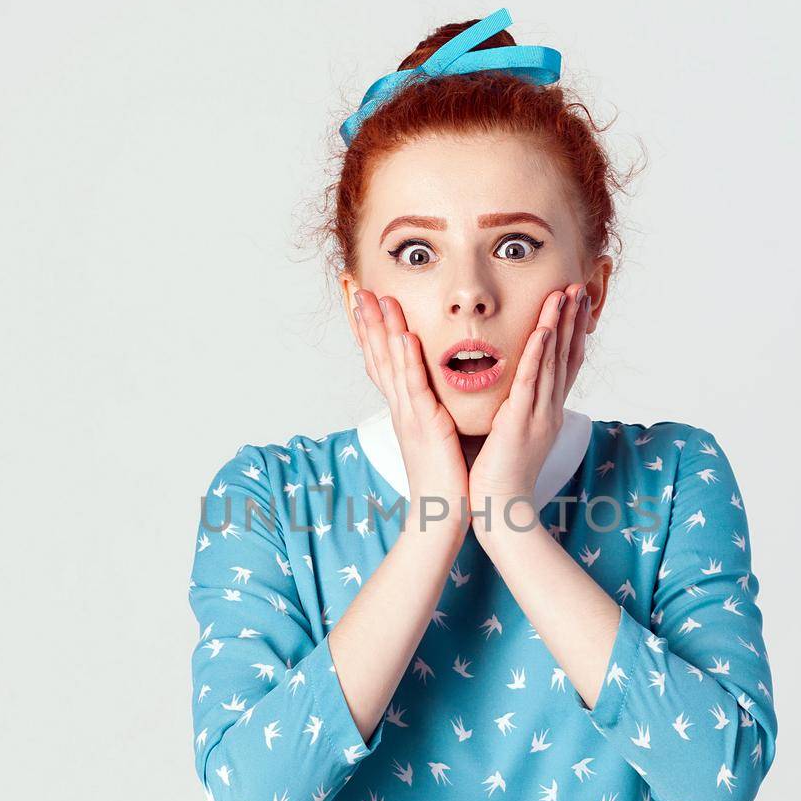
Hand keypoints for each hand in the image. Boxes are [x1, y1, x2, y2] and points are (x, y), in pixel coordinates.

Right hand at [351, 288, 469, 533]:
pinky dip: (408, 360)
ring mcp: (410, 415)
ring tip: (377, 298)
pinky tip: (405, 336)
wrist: (441, 513)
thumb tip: (436, 393)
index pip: (381, 362)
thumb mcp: (436, 435)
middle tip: (356, 287)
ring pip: (392, 364)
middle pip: (377, 356)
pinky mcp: (426, 425)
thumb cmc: (444, 478)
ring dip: (383, 330)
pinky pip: (415, 387)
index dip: (370, 332)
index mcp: (404, 409)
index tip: (363, 302)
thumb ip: (432, 410)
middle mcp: (400, 408)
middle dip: (366, 321)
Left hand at [468, 282, 590, 524]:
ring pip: (551, 362)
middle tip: (578, 286)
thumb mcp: (511, 434)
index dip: (571, 332)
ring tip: (564, 294)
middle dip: (573, 320)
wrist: (501, 510)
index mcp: (546, 412)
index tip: (574, 303)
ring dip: (559, 326)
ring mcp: (538, 416)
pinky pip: (531, 382)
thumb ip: (514, 410)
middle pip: (565, 356)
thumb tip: (510, 392)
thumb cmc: (499, 476)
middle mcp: (548, 410)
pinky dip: (537, 354)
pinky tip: (543, 330)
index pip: (563, 364)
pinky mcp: (520, 423)